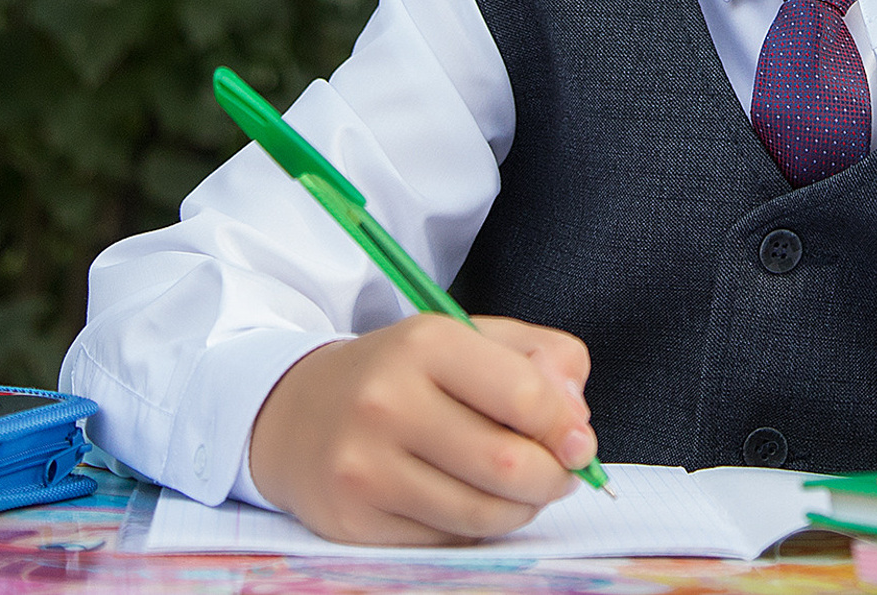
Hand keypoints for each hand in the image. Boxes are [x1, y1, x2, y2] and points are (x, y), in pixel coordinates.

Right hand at [247, 314, 595, 545]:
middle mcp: (387, 402)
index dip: (567, 428)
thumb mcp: (469, 338)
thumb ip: (542, 358)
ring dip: (521, 508)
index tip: (578, 441)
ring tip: (519, 488)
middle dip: (552, 478)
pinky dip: (475, 526)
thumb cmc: (403, 374)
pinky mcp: (351, 519)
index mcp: (425, 343)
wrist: (297, 412)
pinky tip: (468, 499)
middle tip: (558, 473)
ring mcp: (364, 466)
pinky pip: (447, 538)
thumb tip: (577, 422)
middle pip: (509, 464)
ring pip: (483, 512)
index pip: (525, 397)